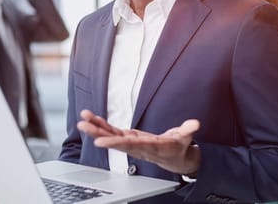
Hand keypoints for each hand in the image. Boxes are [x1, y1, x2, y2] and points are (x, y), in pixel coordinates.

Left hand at [77, 110, 200, 175]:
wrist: (175, 159)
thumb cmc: (180, 147)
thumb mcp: (186, 138)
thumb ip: (189, 130)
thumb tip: (195, 124)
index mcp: (149, 147)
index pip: (129, 145)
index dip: (114, 143)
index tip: (99, 141)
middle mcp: (136, 146)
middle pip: (114, 141)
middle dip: (98, 133)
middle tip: (83, 126)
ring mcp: (131, 143)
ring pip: (110, 136)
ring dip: (96, 127)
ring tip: (82, 120)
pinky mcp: (129, 138)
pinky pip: (113, 132)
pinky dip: (102, 125)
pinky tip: (91, 118)